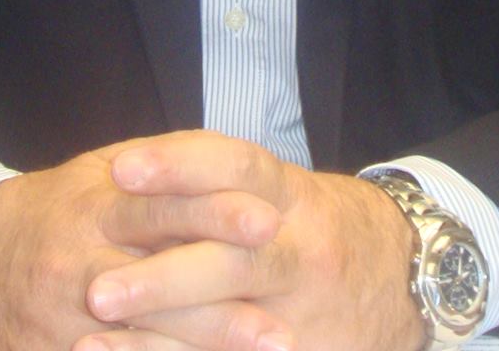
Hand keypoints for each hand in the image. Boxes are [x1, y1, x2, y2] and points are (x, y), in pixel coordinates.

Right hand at [0, 138, 292, 350]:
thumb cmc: (54, 213)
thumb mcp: (97, 176)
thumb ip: (158, 173)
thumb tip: (234, 173)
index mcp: (96, 205)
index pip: (162, 205)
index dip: (215, 213)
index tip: (268, 221)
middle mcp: (80, 261)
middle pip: (157, 283)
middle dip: (220, 306)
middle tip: (277, 322)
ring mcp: (65, 318)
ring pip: (141, 340)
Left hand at [77, 132, 423, 350]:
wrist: (407, 275)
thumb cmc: (317, 225)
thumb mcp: (283, 192)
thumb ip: (220, 182)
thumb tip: (121, 173)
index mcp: (291, 198)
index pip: (237, 168)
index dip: (180, 166)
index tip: (121, 170)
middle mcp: (301, 253)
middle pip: (233, 263)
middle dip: (163, 278)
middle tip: (97, 289)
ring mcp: (303, 312)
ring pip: (234, 328)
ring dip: (159, 339)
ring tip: (91, 342)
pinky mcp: (297, 349)